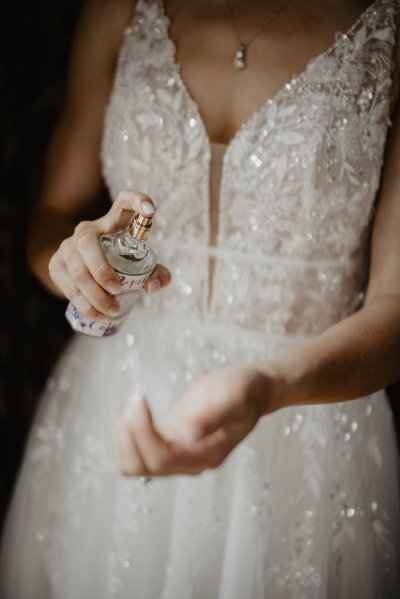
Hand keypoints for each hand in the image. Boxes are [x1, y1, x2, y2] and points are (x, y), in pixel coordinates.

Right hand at [48, 190, 170, 319]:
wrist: (81, 268)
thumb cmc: (119, 262)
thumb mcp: (141, 264)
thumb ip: (157, 273)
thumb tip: (151, 286)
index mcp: (113, 222)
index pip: (125, 201)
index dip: (137, 201)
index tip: (151, 210)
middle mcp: (87, 229)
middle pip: (88, 244)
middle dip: (102, 270)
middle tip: (118, 291)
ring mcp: (67, 246)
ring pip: (77, 271)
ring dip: (94, 295)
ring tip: (112, 311)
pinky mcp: (55, 264)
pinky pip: (68, 286)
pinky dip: (83, 304)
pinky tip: (97, 315)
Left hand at [113, 365, 275, 476]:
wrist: (253, 389)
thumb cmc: (247, 390)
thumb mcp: (235, 396)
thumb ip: (214, 416)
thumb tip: (189, 435)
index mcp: (208, 454)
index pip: (162, 457)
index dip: (143, 432)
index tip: (139, 399)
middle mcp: (191, 461)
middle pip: (144, 466)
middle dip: (130, 435)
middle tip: (136, 399)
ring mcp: (180, 453)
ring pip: (136, 465)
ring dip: (124, 439)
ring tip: (132, 405)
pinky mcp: (171, 440)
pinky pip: (139, 451)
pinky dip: (128, 434)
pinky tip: (135, 408)